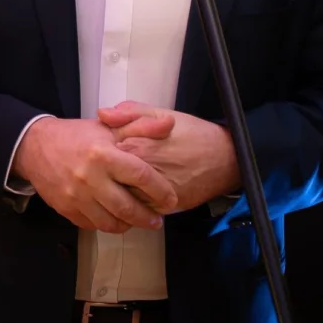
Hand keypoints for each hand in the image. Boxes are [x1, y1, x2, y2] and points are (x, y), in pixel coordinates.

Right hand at [12, 115, 178, 233]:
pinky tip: (113, 217)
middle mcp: (90, 178)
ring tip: (136, 221)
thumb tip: (169, 124)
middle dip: (147, 218)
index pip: (140, 176)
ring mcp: (76, 197)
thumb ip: (140, 126)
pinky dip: (106, 224)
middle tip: (157, 220)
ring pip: (110, 223)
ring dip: (128, 225)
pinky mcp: (66, 209)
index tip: (171, 199)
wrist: (35, 146)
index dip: (160, 190)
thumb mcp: (107, 126)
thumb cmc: (76, 136)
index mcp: (103, 154)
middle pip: (127, 208)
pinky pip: (92, 225)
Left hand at [98, 101, 240, 213]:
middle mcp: (140, 168)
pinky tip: (130, 198)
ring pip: (120, 196)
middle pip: (107, 177)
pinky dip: (131, 206)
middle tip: (100, 172)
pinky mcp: (163, 206)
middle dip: (102, 176)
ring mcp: (151, 190)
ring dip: (113, 193)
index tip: (98, 151)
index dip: (97, 152)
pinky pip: (138, 210)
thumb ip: (128, 112)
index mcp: (134, 143)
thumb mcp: (158, 112)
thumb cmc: (191, 132)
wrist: (225, 158)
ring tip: (112, 187)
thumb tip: (102, 114)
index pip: (101, 151)